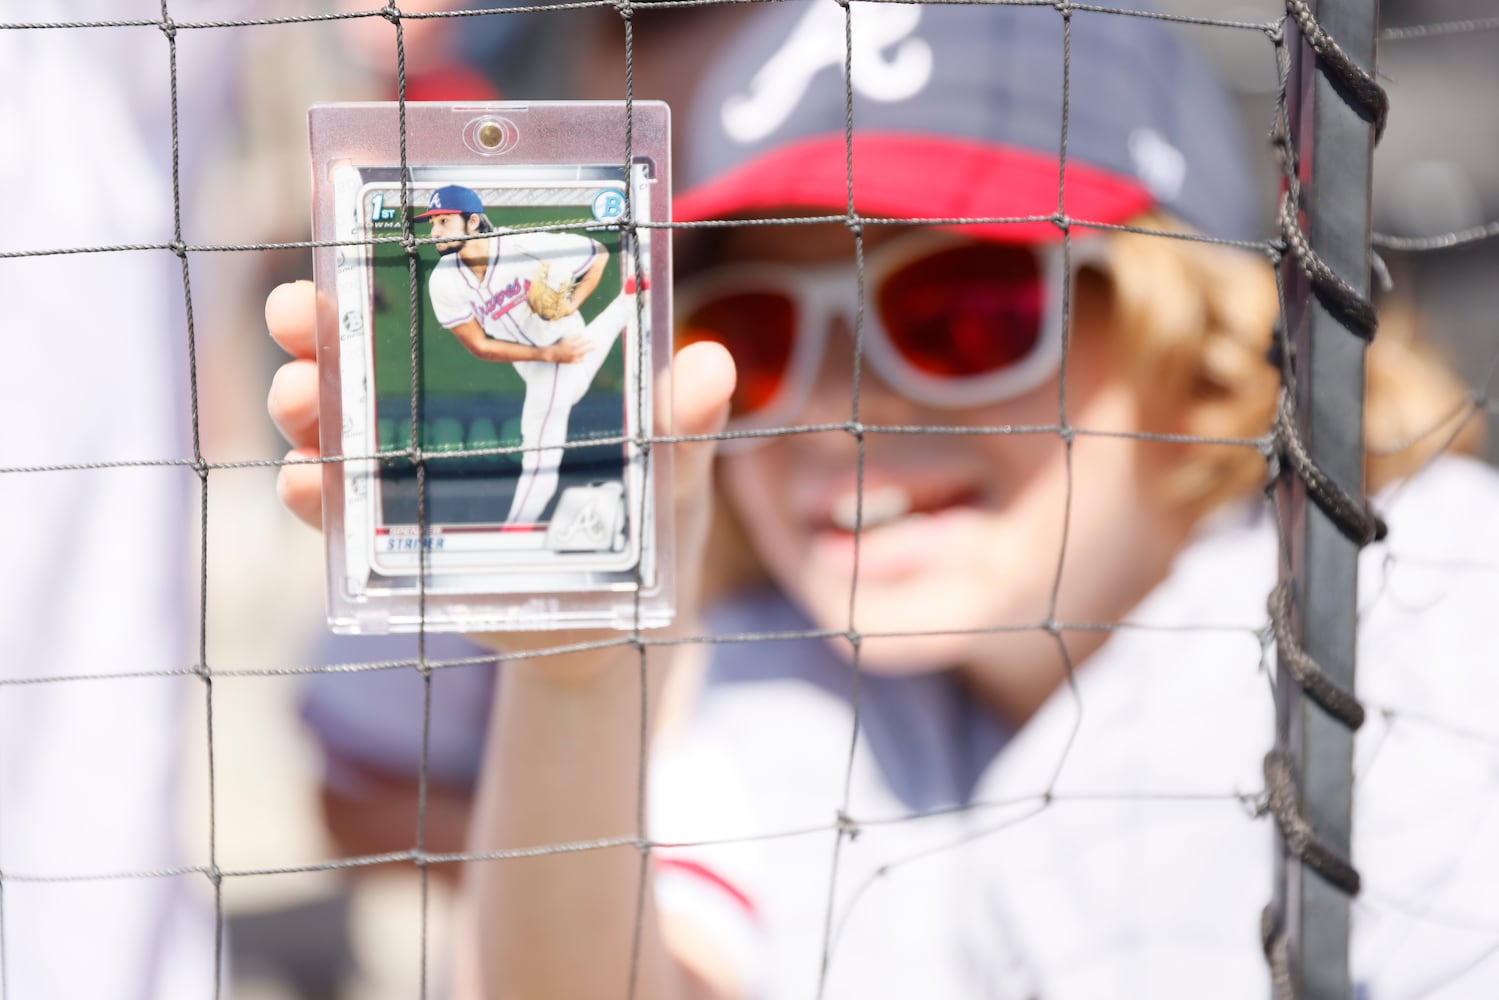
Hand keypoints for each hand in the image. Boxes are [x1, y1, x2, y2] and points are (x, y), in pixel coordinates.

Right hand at [265, 279, 735, 658]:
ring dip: (302, 401)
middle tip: (303, 313)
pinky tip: (308, 484)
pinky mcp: (395, 539)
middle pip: (360, 348)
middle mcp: (438, 403)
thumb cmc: (646, 511)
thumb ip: (684, 418)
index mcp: (502, 357)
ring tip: (300, 397)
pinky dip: (313, 494)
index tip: (358, 234)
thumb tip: (711, 365)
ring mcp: (408, 469)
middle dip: (319, 322)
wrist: (621, 617)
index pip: (437, 294)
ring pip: (332, 421)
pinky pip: (337, 512)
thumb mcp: (672, 459)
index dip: (389, 260)